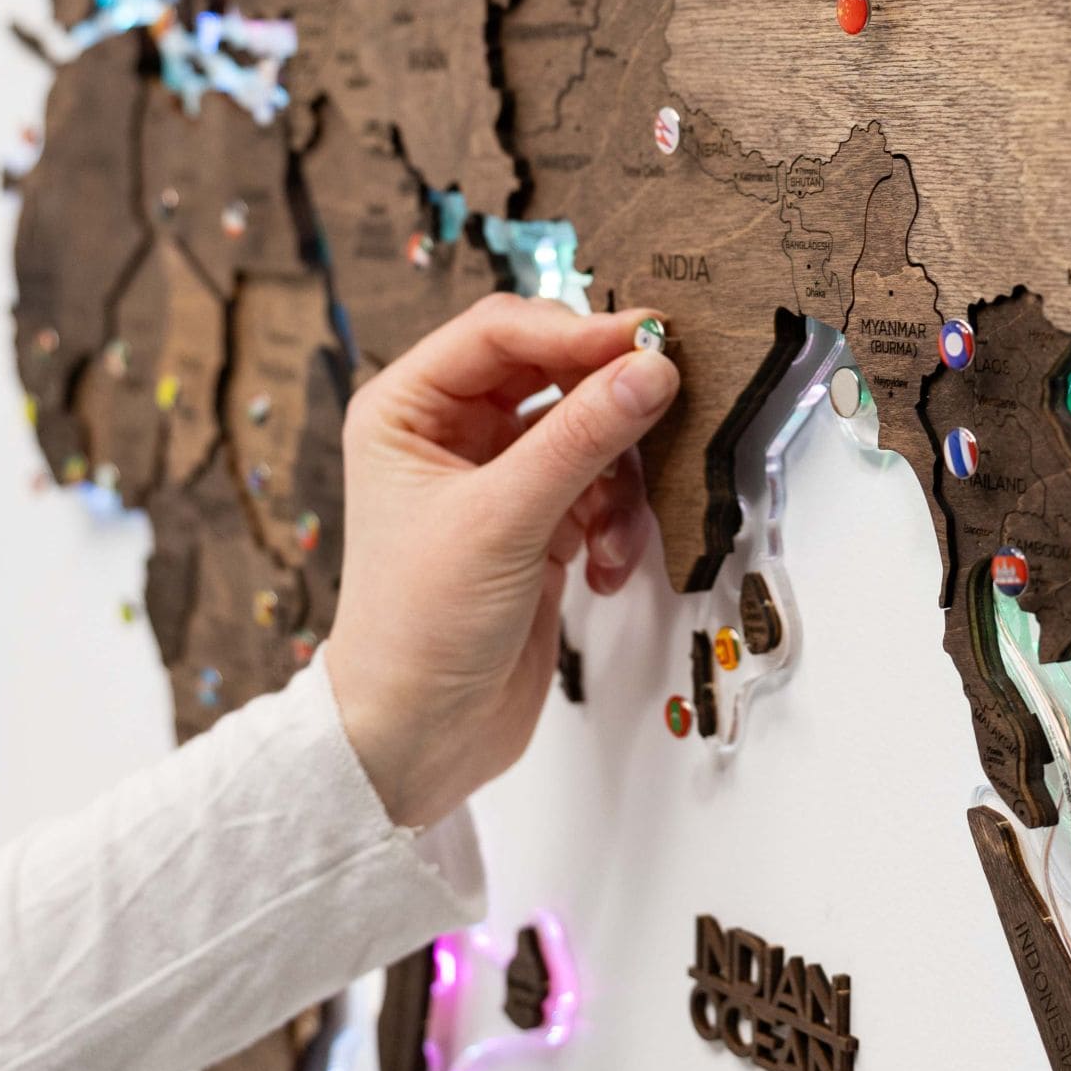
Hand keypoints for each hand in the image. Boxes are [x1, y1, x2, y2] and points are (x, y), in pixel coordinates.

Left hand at [326, 294, 678, 829]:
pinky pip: (596, 487)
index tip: (648, 341)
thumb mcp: (502, 522)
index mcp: (406, 408)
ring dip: (613, 477)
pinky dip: (614, 522)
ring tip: (611, 534)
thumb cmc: (415, 630)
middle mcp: (446, 432)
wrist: (416, 741)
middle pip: (550, 371)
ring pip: (584, 431)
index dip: (576, 329)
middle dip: (604, 401)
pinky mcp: (533, 524)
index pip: (501, 330)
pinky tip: (604, 570)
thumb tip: (652, 368)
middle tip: (664, 402)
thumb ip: (582, 438)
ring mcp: (494, 478)